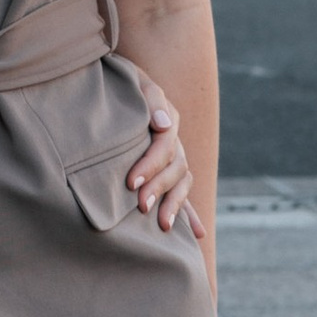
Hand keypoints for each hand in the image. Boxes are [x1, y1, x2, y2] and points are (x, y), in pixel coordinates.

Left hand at [126, 93, 195, 233]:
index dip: (150, 164)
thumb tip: (164, 124)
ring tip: (163, 225)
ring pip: (182, 183)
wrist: (119, 86)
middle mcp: (174, 143)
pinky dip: (191, 214)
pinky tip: (197, 234)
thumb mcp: (136, 82)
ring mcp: (173, 159)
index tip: (131, 182)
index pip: (164, 145)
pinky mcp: (167, 173)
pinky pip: (182, 194)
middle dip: (159, 188)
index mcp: (167, 121)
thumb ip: (151, 99)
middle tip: (141, 206)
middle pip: (175, 168)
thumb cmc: (124, 84)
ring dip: (175, 204)